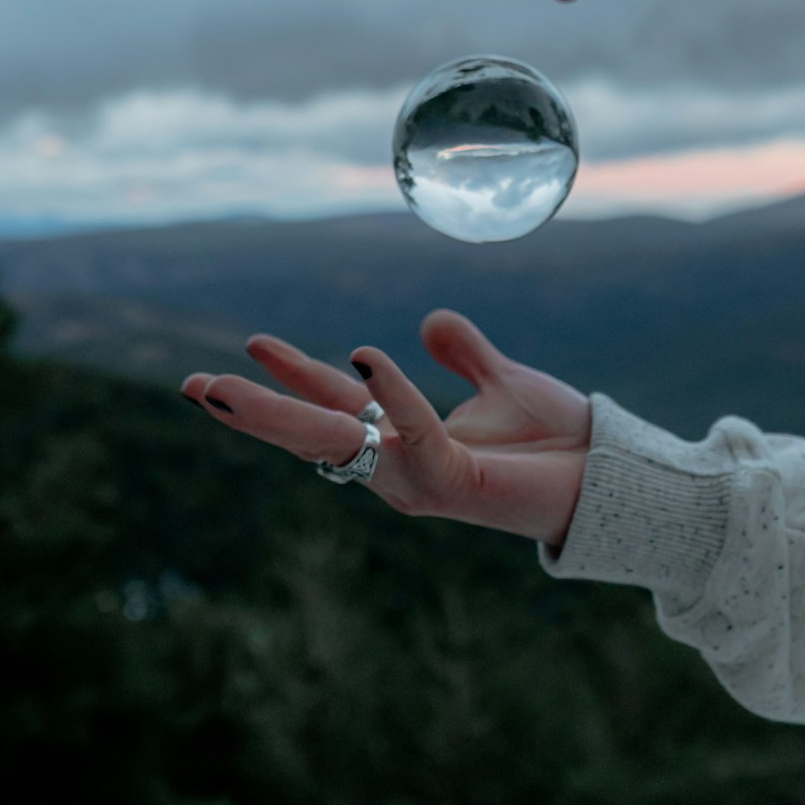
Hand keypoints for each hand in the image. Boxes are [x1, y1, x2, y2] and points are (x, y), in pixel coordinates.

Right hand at [180, 310, 590, 547]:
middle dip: (250, 411)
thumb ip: (465, 353)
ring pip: (334, 443)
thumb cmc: (561, 440)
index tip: (249, 345)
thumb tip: (428, 321)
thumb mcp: (504, 380)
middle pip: (311, 433)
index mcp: (407, 438)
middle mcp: (402, 465)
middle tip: (190, 386)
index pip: (334, 405)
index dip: (293, 375)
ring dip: (278, 412)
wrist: (613, 475)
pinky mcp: (454, 483)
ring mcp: (421, 479)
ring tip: (222, 384)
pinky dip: (391, 393)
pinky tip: (364, 354)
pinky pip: (413, 433)